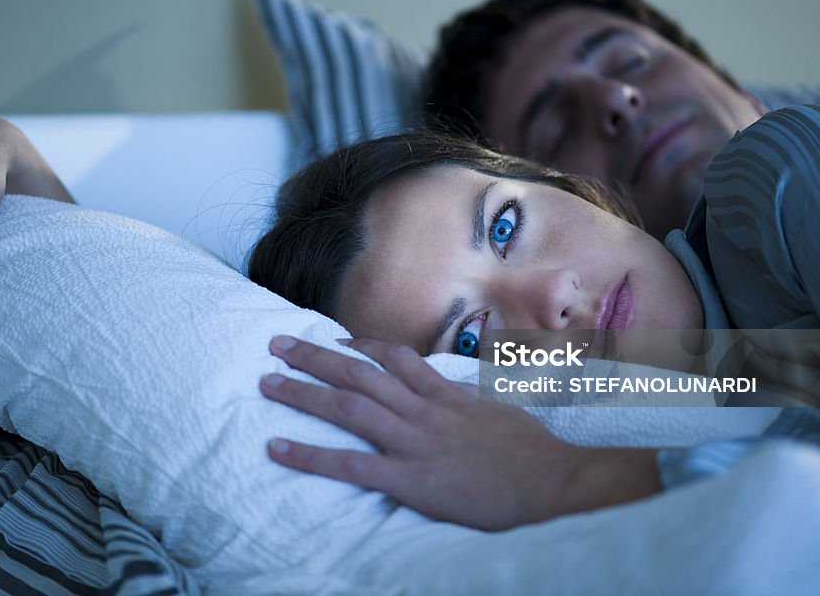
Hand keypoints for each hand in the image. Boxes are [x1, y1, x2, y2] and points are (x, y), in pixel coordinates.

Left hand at [260, 336, 660, 530]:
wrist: (554, 481)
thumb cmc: (532, 452)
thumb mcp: (500, 412)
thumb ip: (470, 401)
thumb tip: (460, 393)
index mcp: (446, 394)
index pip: (396, 358)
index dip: (361, 346)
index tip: (335, 338)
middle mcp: (423, 409)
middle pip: (360, 373)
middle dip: (316, 356)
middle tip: (277, 343)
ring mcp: (414, 441)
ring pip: (349, 406)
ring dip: (304, 392)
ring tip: (266, 382)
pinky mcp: (410, 478)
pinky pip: (351, 463)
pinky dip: (311, 454)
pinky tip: (279, 448)